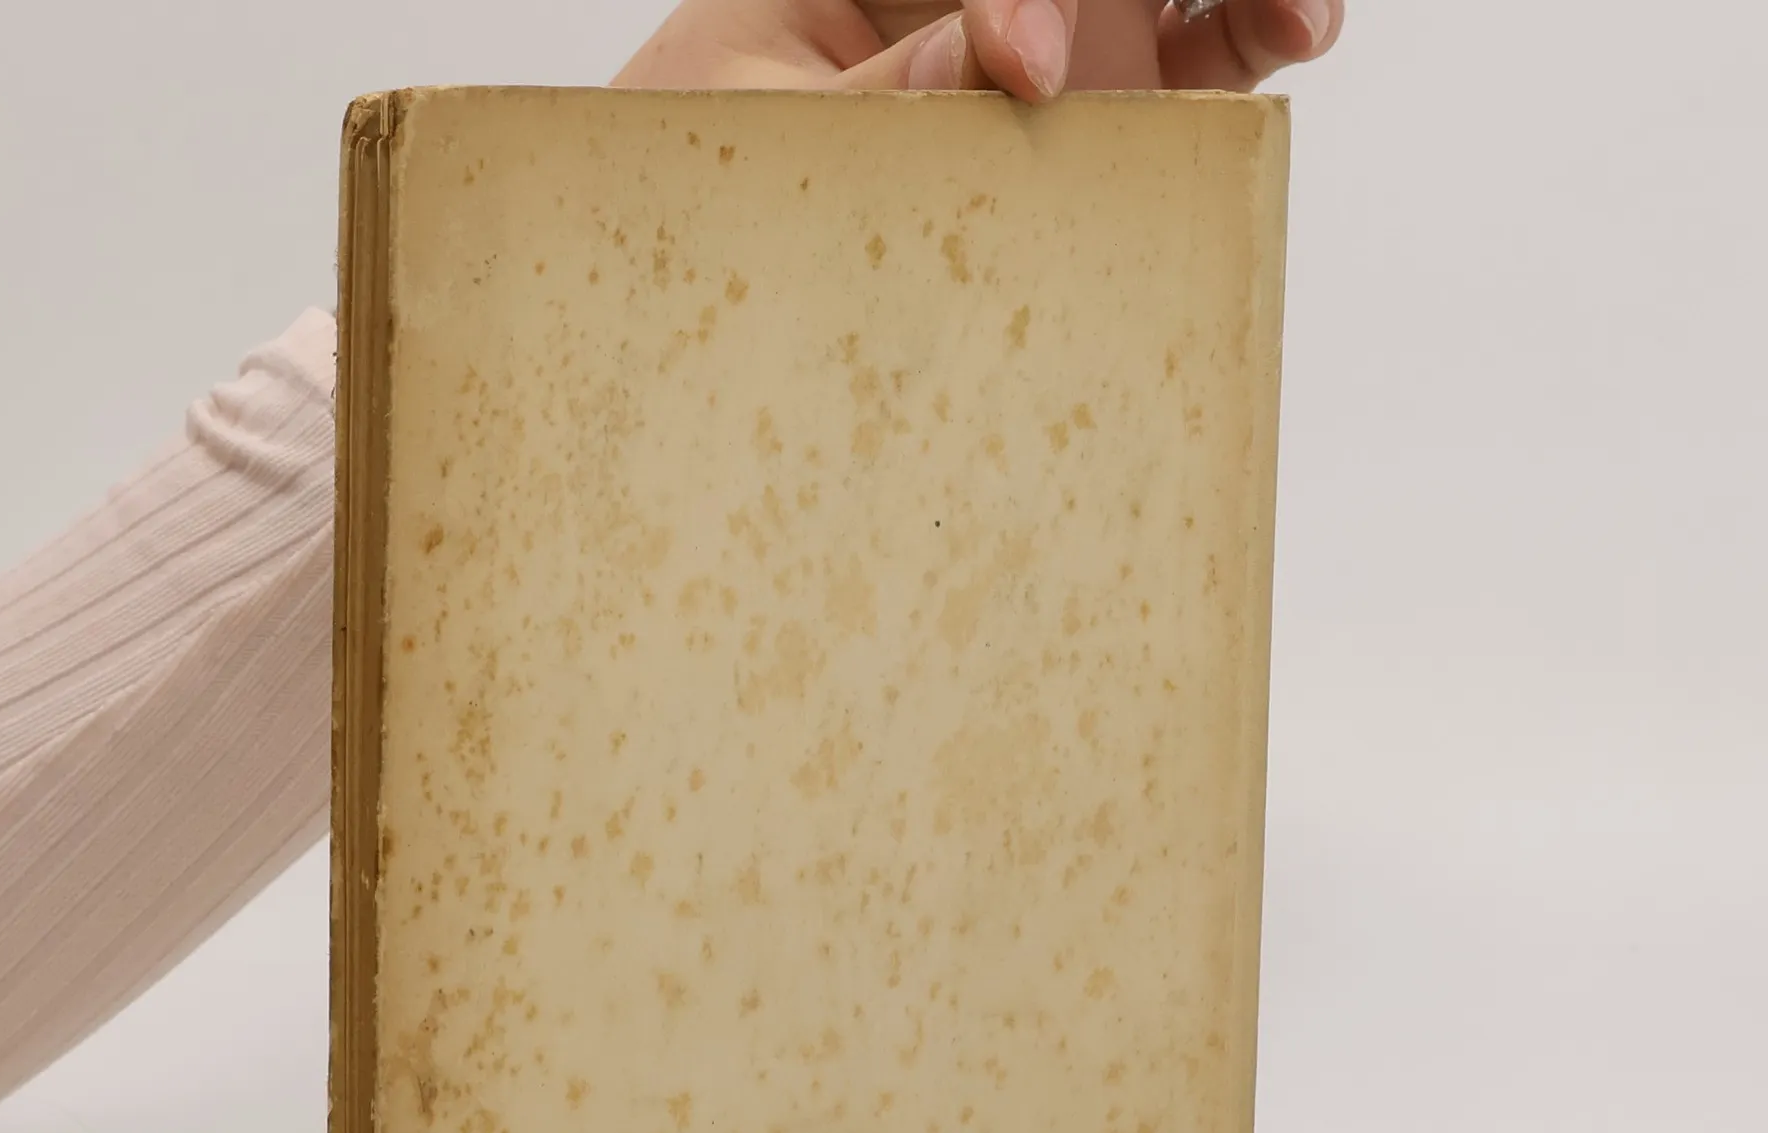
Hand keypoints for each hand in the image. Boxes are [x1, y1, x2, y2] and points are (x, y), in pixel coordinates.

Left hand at [615, 0, 1342, 99]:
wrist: (702, 239)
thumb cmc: (700, 154)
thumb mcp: (758, 119)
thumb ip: (876, 90)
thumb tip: (989, 52)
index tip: (1030, 62)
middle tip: (1244, 0)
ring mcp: (1074, 28)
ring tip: (1301, 15)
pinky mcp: (1126, 93)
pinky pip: (1217, 42)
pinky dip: (1266, 24)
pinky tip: (1298, 30)